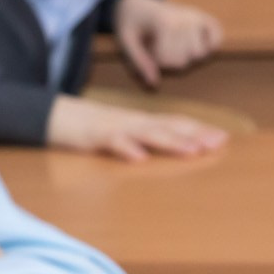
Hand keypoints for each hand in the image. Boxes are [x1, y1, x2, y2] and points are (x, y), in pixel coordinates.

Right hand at [46, 94, 227, 161]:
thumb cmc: (86, 129)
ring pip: (146, 134)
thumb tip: (157, 155)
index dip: (198, 130)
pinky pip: (111, 142)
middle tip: (219, 143)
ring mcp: (114, 127)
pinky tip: (139, 158)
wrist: (51, 115)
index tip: (223, 138)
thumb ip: (139, 143)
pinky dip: (126, 149)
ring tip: (192, 151)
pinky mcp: (93, 135)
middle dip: (195, 135)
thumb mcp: (118, 136)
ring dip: (170, 142)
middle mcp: (132, 122)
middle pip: (168, 127)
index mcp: (139, 123)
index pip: (174, 124)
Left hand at [115, 0, 223, 86]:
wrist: (136, 2)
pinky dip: (211, 44)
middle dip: (169, 61)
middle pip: (185, 61)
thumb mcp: (126, 42)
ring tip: (172, 46)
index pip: (170, 61)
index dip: (157, 63)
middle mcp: (184, 19)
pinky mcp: (202, 17)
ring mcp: (195, 17)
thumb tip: (154, 84)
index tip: (147, 51)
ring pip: (201, 54)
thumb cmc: (129, 23)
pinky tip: (195, 44)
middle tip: (157, 49)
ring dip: (187, 56)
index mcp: (165, 23)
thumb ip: (139, 62)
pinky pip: (217, 36)